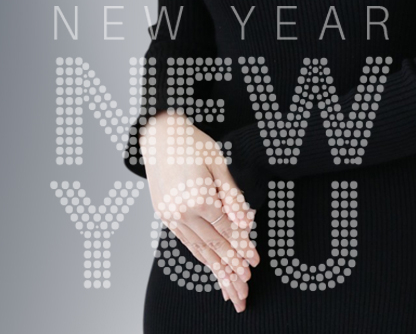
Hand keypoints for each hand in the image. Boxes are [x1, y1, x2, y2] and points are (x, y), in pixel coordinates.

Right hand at [140, 110, 259, 311]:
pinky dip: (197, 252)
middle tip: (245, 282)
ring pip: (196, 247)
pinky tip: (207, 261)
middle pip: (212, 244)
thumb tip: (246, 221)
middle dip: (230, 265)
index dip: (242, 247)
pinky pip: (184, 239)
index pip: (226, 231)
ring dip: (214, 265)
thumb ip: (232, 196)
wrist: (160, 134)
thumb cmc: (192, 143)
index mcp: (198, 199)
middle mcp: (182, 212)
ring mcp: (170, 215)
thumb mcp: (218, 165)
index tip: (254, 260)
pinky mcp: (163, 214)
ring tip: (229, 281)